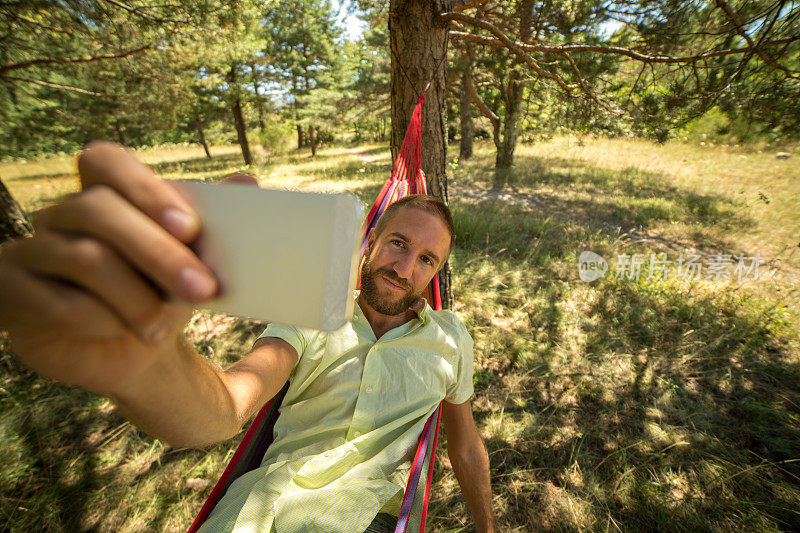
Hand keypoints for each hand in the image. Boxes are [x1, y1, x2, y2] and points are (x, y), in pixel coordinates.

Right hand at [0, 142, 251, 394]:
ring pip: (86, 258)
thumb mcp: (192, 259)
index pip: (104, 161)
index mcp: (105, 195)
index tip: (190, 227)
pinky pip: (62, 303)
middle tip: (203, 290)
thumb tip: (246, 182)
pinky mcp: (13, 294)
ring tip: (162, 327)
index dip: (145, 189)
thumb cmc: (161, 293)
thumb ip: (214, 222)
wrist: (131, 350)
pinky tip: (126, 332)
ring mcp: (32, 251)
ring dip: (137, 297)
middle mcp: (62, 215)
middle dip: (159, 253)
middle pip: (98, 209)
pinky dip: (106, 321)